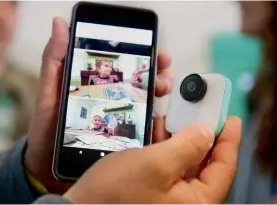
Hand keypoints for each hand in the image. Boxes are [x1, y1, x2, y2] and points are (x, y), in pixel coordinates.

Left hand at [24, 17, 173, 193]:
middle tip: (163, 72)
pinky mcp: (122, 138)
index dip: (142, 57)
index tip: (155, 53)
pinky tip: (158, 117)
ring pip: (146, 101)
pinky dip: (155, 121)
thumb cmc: (47, 130)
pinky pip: (144, 126)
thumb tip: (60, 25)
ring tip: (162, 88)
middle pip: (140, 82)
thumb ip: (54, 62)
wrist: (47, 167)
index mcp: (95, 87)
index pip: (123, 67)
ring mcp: (117, 119)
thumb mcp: (49, 93)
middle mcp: (110, 100)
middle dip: (156, 73)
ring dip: (159, 91)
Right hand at [64, 117, 240, 203]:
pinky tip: (163, 129)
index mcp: (196, 202)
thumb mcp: (157, 164)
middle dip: (206, 136)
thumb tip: (207, 132)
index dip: (229, 140)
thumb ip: (188, 146)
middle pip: (206, 164)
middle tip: (207, 113)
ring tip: (183, 116)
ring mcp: (169, 196)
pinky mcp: (155, 189)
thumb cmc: (118, 192)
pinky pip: (170, 164)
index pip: (224, 168)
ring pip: (187, 162)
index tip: (230, 118)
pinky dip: (168, 145)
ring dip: (184, 138)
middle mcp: (186, 201)